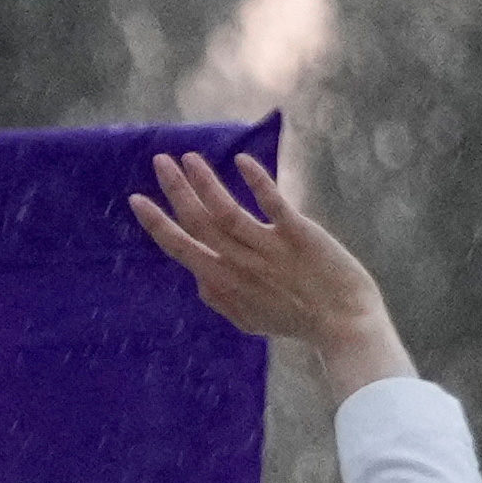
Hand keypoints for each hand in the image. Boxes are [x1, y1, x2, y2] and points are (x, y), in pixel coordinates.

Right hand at [132, 150, 411, 398]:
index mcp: (223, 281)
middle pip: (198, 221)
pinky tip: (241, 161)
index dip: (156, 222)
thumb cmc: (296, 322)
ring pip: (226, 211)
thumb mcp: (248, 320)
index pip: (180, 247)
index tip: (137, 198)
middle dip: (175, 189)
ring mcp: (268, 249)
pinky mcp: (298, 236)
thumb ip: (218, 299)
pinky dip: (257, 182)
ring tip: (188, 157)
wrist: (345, 325)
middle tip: (160, 161)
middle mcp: (239, 263)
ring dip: (204, 182)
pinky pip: (273, 204)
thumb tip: (196, 277)